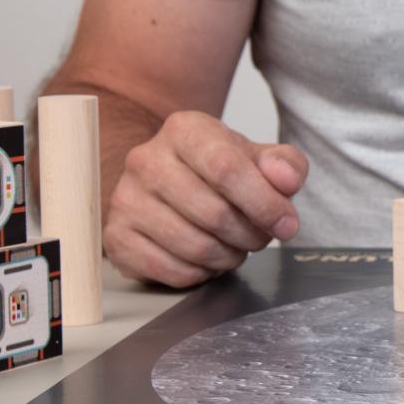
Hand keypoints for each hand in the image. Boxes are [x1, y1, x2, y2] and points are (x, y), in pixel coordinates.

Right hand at [104, 110, 307, 288]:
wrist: (167, 179)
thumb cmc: (218, 169)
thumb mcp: (259, 157)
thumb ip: (285, 165)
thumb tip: (286, 181)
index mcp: (185, 131)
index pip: (226, 169)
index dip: (264, 203)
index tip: (287, 224)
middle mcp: (146, 161)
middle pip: (214, 213)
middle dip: (251, 235)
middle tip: (260, 236)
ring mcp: (126, 200)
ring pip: (194, 247)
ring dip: (229, 255)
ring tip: (236, 246)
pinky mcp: (117, 237)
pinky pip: (173, 270)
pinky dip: (202, 273)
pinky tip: (208, 258)